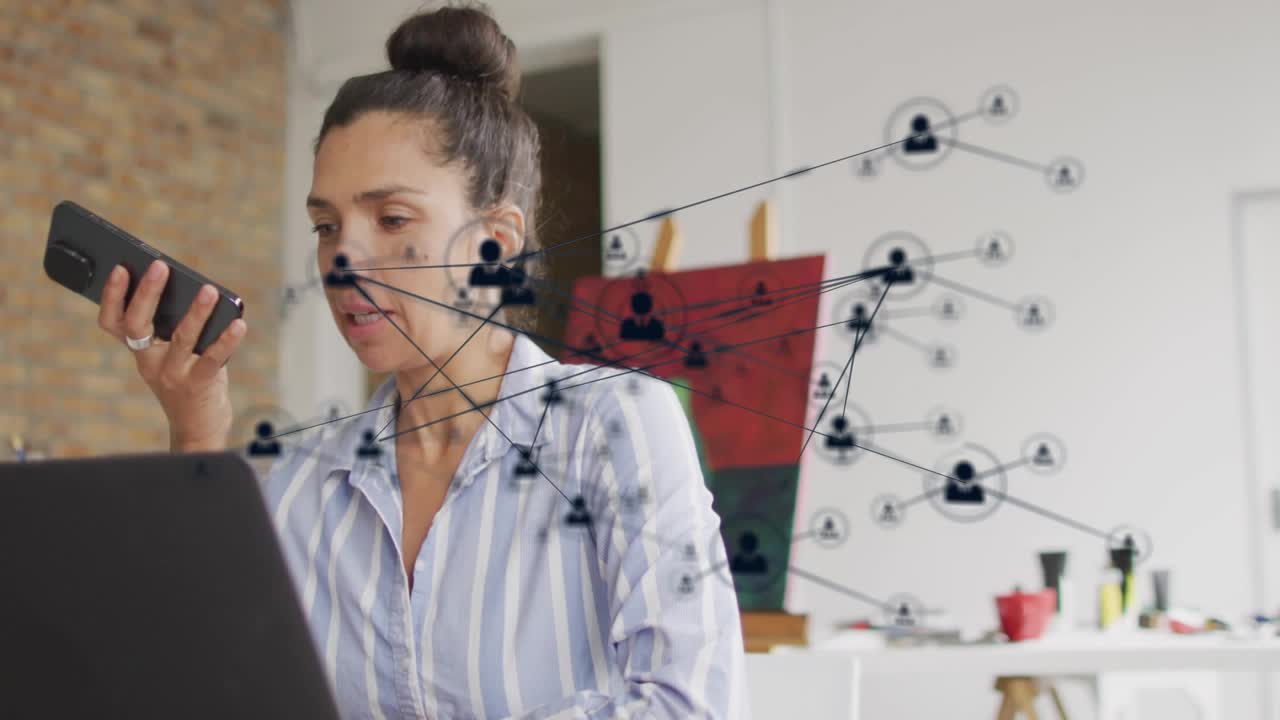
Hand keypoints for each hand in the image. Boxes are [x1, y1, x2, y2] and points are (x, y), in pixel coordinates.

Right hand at [97, 260, 247, 450]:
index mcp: (140, 351)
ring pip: (181, 338)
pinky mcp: (199, 385)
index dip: (112, 296)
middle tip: (160, 266)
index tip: (120, 269)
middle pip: (137, 324)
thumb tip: (196, 288)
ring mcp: (172, 375)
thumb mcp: (173, 355)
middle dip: (147, 294)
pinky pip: (213, 358)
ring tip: (209, 290)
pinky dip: (227, 339)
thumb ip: (176, 329)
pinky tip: (239, 324)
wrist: (197, 430)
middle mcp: (150, 362)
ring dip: (196, 312)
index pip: (113, 322)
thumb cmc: (188, 382)